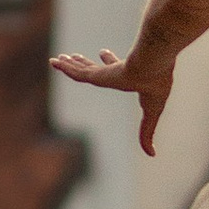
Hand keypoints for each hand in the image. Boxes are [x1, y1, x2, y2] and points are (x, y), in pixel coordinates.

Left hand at [49, 50, 177, 154]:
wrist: (151, 68)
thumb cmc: (155, 87)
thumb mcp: (152, 112)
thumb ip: (147, 132)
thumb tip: (152, 155)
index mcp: (128, 74)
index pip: (115, 67)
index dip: (109, 61)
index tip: (103, 53)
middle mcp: (114, 70)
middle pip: (96, 67)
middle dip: (86, 62)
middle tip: (76, 57)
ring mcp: (104, 72)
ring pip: (82, 68)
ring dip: (70, 64)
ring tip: (59, 58)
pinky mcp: (95, 75)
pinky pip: (76, 72)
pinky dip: (64, 68)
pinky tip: (54, 62)